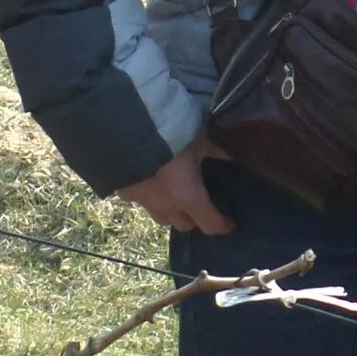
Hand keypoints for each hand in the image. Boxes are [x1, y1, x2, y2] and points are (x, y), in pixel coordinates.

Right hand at [118, 137, 232, 235]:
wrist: (122, 129)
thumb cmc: (170, 134)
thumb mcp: (200, 139)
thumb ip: (217, 152)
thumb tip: (234, 156)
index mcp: (189, 196)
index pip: (210, 224)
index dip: (222, 225)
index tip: (229, 224)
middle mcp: (166, 205)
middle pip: (184, 225)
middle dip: (195, 219)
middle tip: (201, 205)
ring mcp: (142, 201)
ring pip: (161, 218)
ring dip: (171, 212)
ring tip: (175, 197)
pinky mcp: (123, 192)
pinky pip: (140, 202)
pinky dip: (149, 197)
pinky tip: (150, 182)